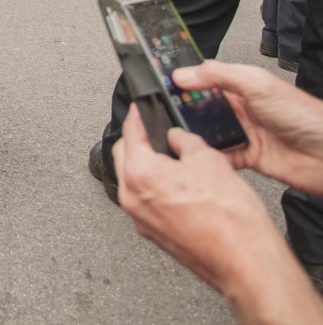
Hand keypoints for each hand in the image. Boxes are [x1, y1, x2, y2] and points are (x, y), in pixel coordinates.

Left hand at [114, 105, 286, 296]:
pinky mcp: (153, 233)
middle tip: (154, 130)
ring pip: (132, 180)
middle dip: (137, 140)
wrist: (247, 263)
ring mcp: (141, 219)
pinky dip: (154, 187)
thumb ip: (184, 141)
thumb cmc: (231, 220)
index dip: (138, 115)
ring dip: (145, 165)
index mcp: (140, 174)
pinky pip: (145, 201)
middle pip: (123, 156)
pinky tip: (178, 186)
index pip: (129, 132)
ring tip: (171, 159)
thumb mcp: (209, 159)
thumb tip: (176, 136)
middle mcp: (132, 197)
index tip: (140, 108)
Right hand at [172, 61, 322, 194]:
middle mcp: (239, 107)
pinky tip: (198, 156)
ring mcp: (242, 132)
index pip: (204, 77)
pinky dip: (209, 157)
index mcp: (240, 85)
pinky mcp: (247, 156)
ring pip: (206, 132)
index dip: (183, 79)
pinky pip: (220, 156)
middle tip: (163, 111)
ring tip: (176, 135)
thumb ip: (218, 76)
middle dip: (182, 109)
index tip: (161, 81)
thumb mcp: (257, 85)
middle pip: (201, 106)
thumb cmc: (303, 115)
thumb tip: (184, 74)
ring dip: (194, 134)